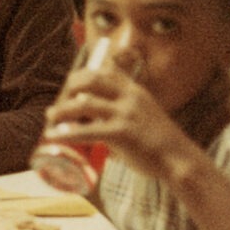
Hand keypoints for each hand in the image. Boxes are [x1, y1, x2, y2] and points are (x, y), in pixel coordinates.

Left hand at [43, 64, 190, 180]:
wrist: (180, 160)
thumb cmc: (158, 142)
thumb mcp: (143, 115)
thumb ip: (120, 110)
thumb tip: (90, 115)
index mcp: (135, 91)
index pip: (107, 70)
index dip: (84, 73)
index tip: (71, 83)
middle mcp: (130, 97)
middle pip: (91, 80)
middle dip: (70, 87)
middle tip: (58, 101)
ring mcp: (126, 114)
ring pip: (84, 104)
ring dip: (62, 110)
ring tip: (50, 117)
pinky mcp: (122, 133)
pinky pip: (87, 131)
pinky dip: (66, 134)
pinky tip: (53, 137)